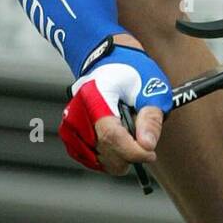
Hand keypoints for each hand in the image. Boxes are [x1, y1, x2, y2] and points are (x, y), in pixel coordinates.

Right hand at [58, 37, 172, 175]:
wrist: (110, 61)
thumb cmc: (132, 71)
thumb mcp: (151, 88)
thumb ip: (151, 118)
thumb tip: (148, 145)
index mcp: (95, 97)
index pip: (111, 136)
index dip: (134, 151)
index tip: (151, 154)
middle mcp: (77, 113)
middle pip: (105, 152)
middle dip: (129, 153)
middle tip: (142, 136)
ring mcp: (71, 126)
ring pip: (99, 160)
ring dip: (120, 155)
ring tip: (128, 131)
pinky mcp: (71, 136)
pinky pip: (92, 159)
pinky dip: (109, 157)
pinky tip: (119, 141)